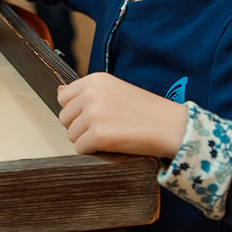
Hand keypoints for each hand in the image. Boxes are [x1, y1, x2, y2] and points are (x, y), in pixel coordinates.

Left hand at [56, 72, 187, 157]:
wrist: (173, 127)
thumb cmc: (147, 111)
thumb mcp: (115, 91)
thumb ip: (87, 92)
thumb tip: (59, 92)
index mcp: (95, 79)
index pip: (64, 97)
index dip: (77, 111)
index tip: (96, 116)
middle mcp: (91, 94)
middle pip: (64, 117)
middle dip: (80, 127)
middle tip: (106, 128)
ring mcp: (94, 114)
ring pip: (71, 135)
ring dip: (88, 140)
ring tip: (112, 135)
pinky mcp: (99, 134)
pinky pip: (80, 149)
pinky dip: (94, 152)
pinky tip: (113, 145)